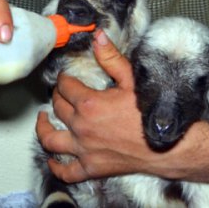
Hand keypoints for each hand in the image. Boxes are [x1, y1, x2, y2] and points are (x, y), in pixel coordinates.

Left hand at [35, 31, 157, 181]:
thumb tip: (98, 36)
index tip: (66, 77)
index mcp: (89, 104)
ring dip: (43, 128)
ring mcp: (84, 149)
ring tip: (43, 120)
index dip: (64, 79)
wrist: (166, 146)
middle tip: (61, 93)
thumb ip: (111, 58)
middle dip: (57, 97)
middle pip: (58, 109)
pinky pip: (66, 171)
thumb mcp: (132, 80)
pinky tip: (53, 159)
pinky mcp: (91, 167)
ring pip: (51, 140)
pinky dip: (56, 166)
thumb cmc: (150, 114)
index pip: (65, 87)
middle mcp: (81, 127)